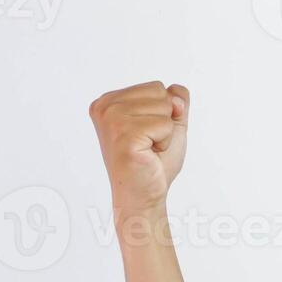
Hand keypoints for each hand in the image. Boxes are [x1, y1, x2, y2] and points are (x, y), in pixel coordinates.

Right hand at [88, 80, 188, 216]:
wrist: (144, 195)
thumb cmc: (153, 162)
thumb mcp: (170, 122)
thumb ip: (176, 100)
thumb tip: (176, 95)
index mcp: (109, 101)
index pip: (156, 86)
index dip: (162, 113)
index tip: (146, 134)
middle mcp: (105, 107)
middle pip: (160, 92)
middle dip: (164, 121)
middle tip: (148, 144)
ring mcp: (112, 120)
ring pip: (165, 107)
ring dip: (165, 133)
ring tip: (147, 149)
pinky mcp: (124, 135)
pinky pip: (165, 125)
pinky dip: (165, 142)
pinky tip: (148, 155)